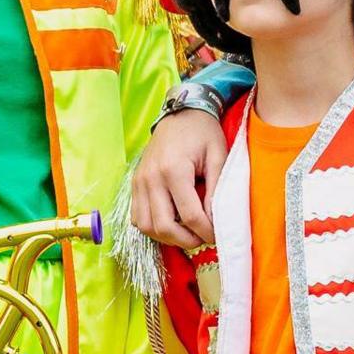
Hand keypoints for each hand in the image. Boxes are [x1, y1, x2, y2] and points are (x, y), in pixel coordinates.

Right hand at [133, 109, 227, 250]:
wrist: (180, 112)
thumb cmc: (203, 132)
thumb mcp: (218, 156)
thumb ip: (217, 190)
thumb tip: (215, 221)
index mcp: (173, 170)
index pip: (190, 216)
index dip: (206, 232)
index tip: (217, 235)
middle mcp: (151, 178)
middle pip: (164, 226)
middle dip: (186, 240)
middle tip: (203, 239)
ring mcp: (139, 182)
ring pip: (146, 226)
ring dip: (167, 237)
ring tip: (187, 234)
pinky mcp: (134, 184)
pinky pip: (137, 217)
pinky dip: (153, 227)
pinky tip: (170, 223)